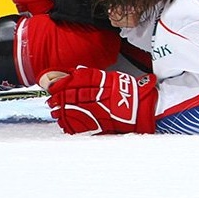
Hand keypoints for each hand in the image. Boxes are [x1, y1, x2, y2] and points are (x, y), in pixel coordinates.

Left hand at [44, 66, 158, 134]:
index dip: (67, 81)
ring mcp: (103, 110)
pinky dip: (72, 124)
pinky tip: (64, 124)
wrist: (148, 110)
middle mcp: (104, 95)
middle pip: (77, 94)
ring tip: (54, 111)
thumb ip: (101, 77)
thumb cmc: (138, 94)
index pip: (83, 79)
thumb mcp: (121, 79)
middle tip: (51, 99)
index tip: (55, 84)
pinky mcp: (103, 123)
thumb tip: (79, 73)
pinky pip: (84, 124)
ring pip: (77, 109)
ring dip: (63, 111)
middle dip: (61, 97)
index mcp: (109, 82)